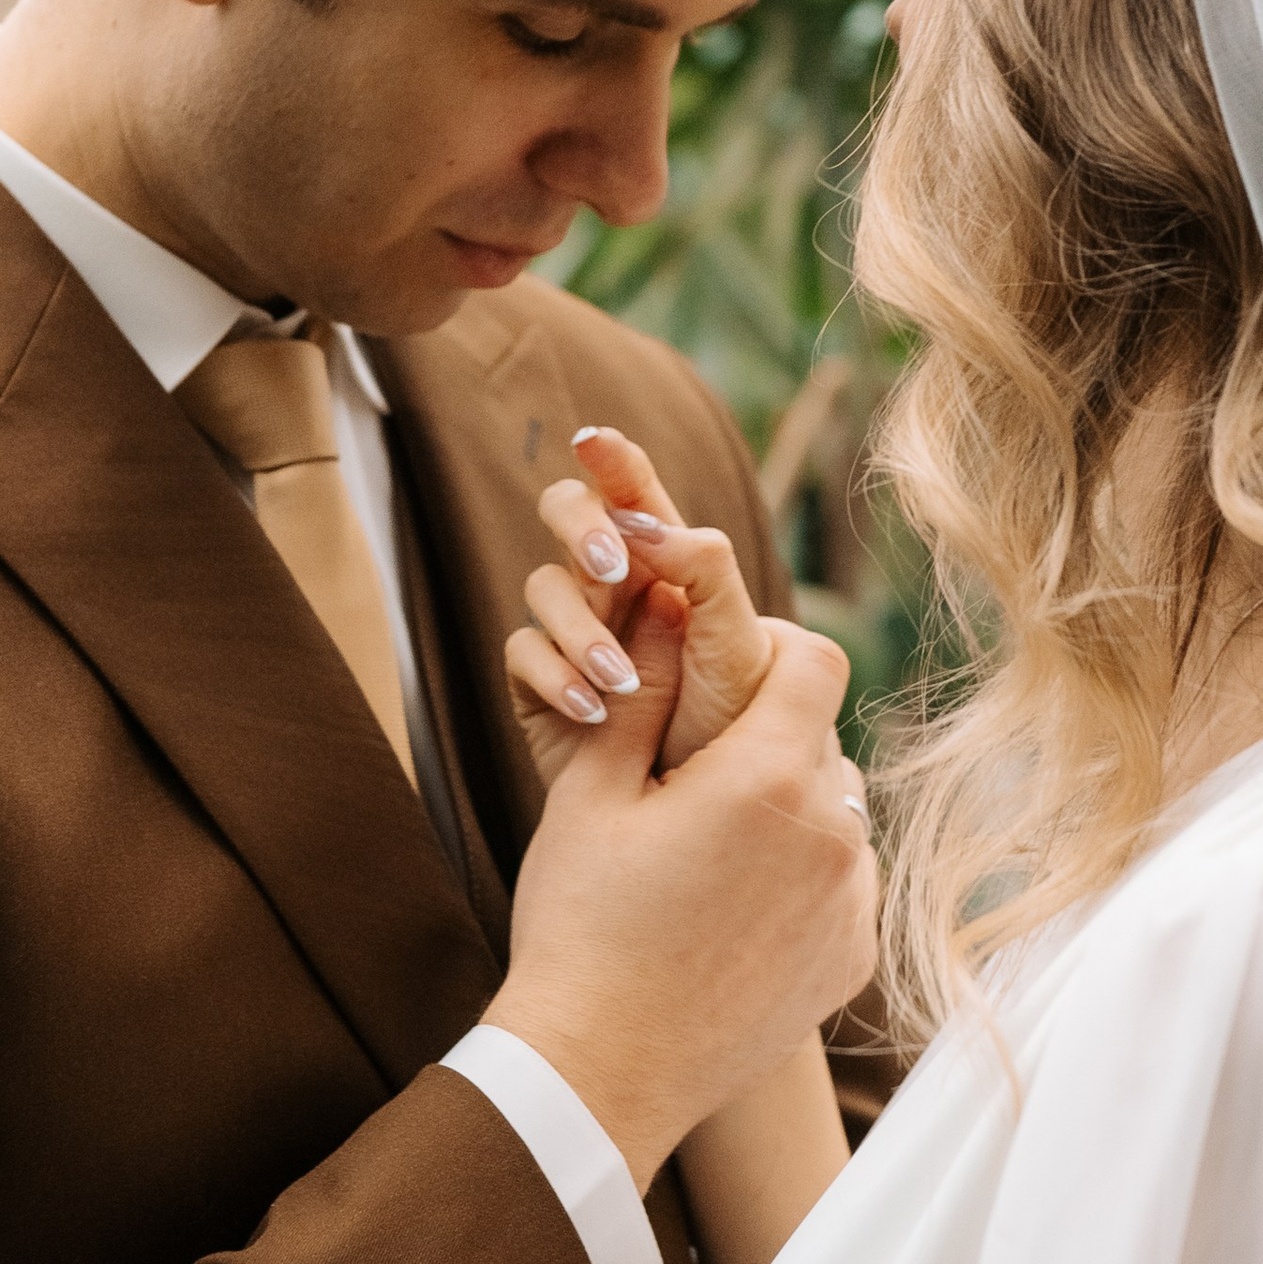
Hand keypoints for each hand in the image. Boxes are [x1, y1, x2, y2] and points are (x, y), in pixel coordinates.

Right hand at [486, 586, 876, 1189]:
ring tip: (711, 848)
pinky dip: (804, 880)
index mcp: (769, 777)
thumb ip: (641, 692)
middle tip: (695, 773)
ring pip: (838, 813)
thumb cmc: (581, 927)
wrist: (600, 1072)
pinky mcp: (853, 958)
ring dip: (790, 810)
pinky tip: (733, 910)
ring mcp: (851, 903)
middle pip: (822, 740)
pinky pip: (844, 884)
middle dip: (768, 737)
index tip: (726, 667)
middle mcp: (834, 834)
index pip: (814, 660)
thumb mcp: (591, 793)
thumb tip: (667, 606)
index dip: (771, 647)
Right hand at [507, 423, 777, 781]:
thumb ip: (704, 569)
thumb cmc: (738, 730)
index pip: (637, 496)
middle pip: (569, 514)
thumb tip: (643, 523)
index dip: (615, 461)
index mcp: (669, 565)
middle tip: (614, 568)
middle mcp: (614, 587)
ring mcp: (571, 633)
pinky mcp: (540, 687)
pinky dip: (556, 675)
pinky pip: (523, 653)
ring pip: (543, 586)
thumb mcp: (739, 645)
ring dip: (581, 624)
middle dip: (585, 529)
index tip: (594, 440)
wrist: (703, 823)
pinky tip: (594, 710)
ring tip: (622, 681)